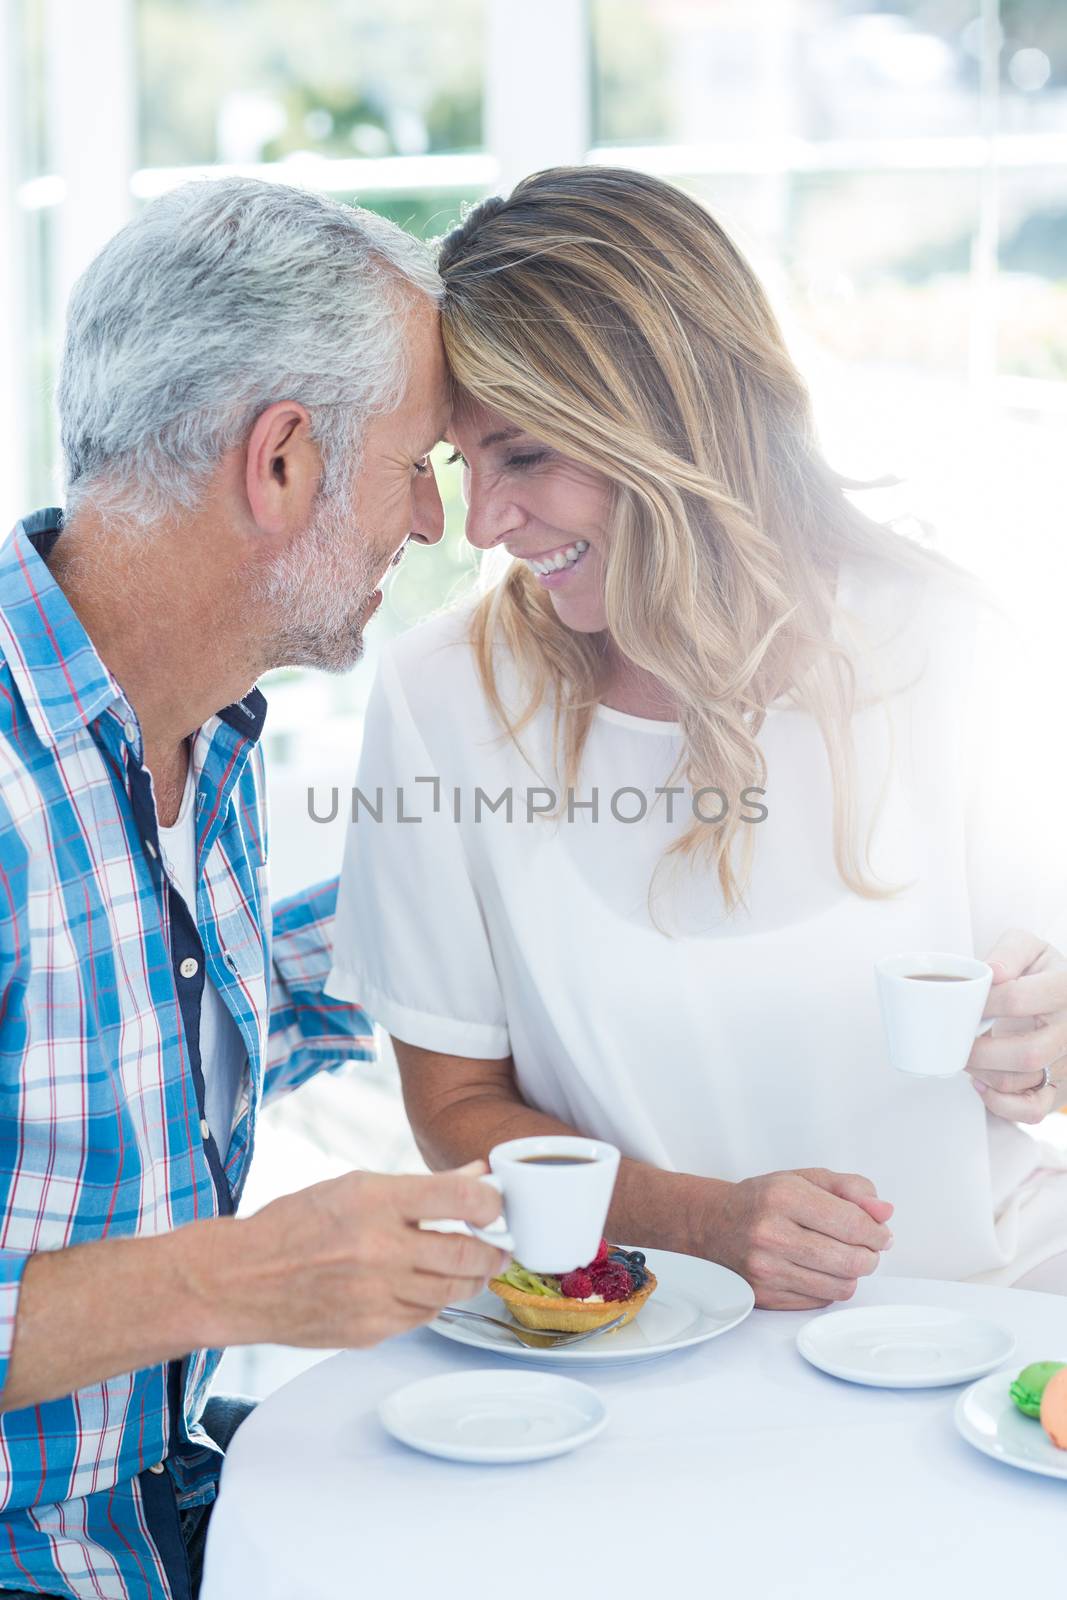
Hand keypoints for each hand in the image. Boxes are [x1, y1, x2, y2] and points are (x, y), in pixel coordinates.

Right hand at [201, 1162, 509, 1350]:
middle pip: (466, 1255)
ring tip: (473, 1268)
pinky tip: (425, 1288)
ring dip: (470, 1280)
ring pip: (450, 1292)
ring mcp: (374, 1295)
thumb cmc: (294, 1227)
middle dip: (493, 1252)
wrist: (240, 1280)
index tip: (496, 1205)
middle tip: (500, 1247)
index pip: (458, 1197)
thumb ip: (421, 1187)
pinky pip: (421, 1317)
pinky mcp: (369, 1331)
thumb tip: (475, 1174)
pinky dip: (432, 1302)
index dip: (490, 1202)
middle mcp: (378, 1249)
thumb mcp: (355, 1187)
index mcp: (374, 1201)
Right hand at [696, 1168, 894, 1310]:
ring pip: (841, 1286)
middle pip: (851, 1260)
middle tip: (866, 1247)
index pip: (852, 1223)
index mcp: (783, 1197)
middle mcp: (771, 1234)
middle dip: (870, 1255)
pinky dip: (829, 1287)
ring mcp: (766, 1270)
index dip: (877, 1231)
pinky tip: (817, 1270)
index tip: (880, 1233)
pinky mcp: (765, 1297)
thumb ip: (851, 1189)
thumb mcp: (805, 1179)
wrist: (712, 1225)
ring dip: (851, 1273)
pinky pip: (821, 1301)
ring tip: (842, 1257)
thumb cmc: (763, 1200)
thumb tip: (884, 1212)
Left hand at [966, 930, 1066, 1124]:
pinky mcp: (1057, 1089)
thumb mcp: (1029, 948)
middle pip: (1026, 1052)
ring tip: (966, 1056)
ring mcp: (1065, 1063)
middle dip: (979, 1049)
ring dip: (982, 1073)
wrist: (1061, 997)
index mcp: (1064, 990)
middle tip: (956, 1039)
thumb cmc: (1038, 973)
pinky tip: (981, 1085)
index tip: (962, 1003)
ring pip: (1022, 1081)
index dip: (983, 1002)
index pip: (1019, 998)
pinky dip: (1000, 1104)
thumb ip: (1010, 952)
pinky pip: (1031, 1110)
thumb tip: (992, 972)